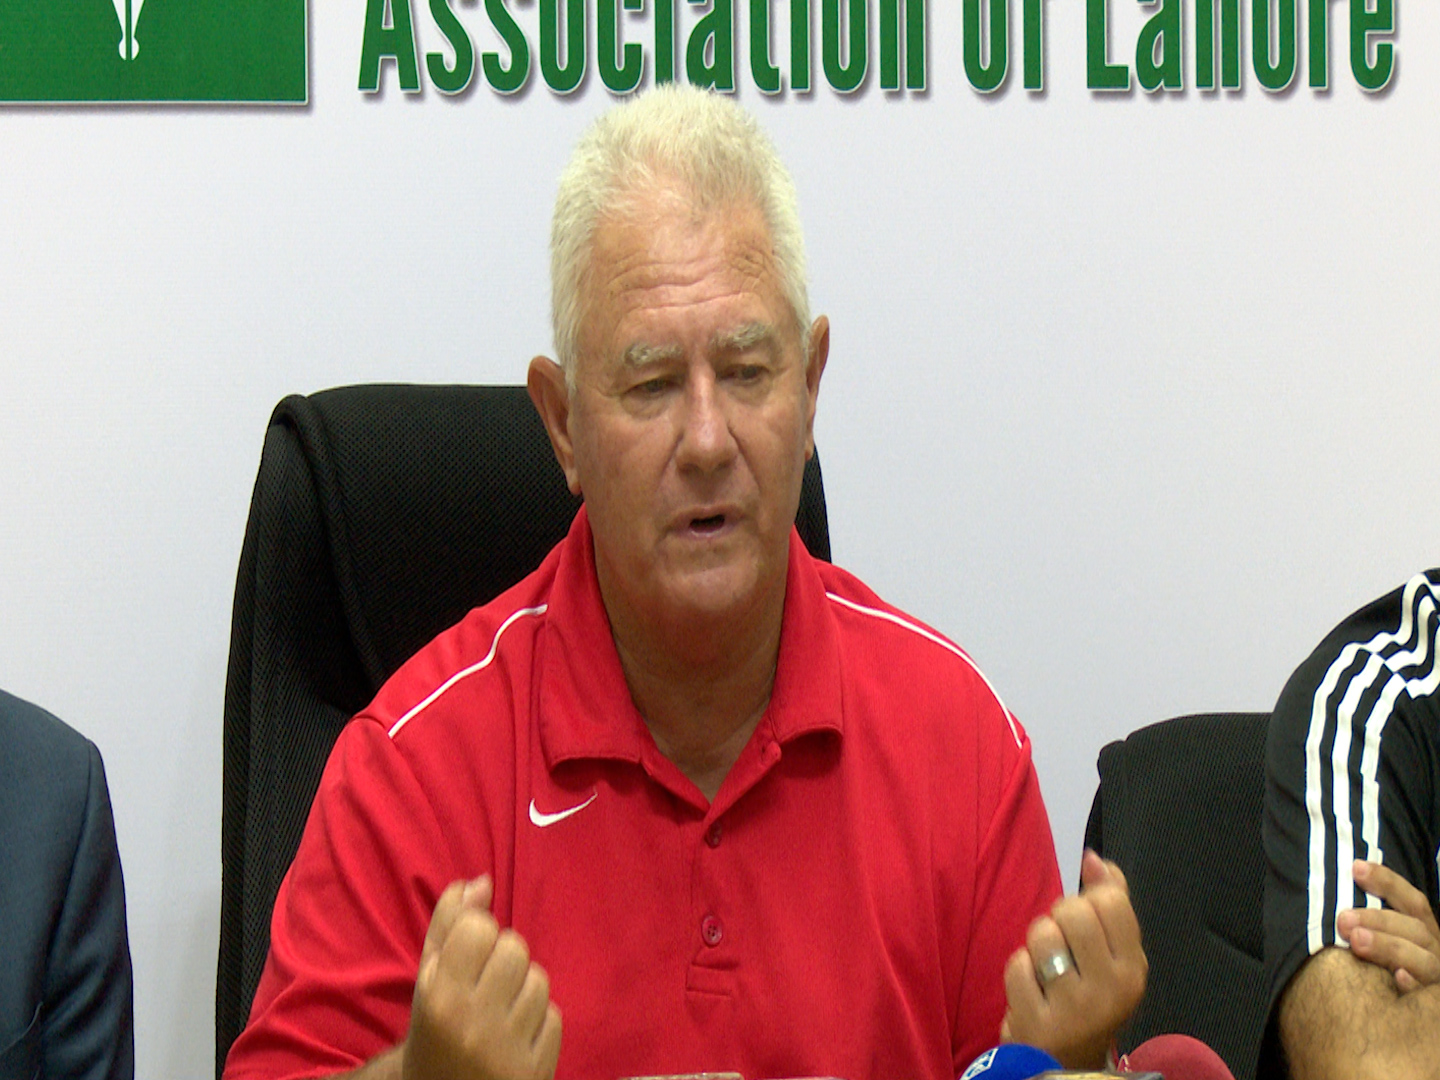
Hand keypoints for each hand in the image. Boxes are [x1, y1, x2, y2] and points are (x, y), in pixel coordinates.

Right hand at [402, 876, 562, 1079]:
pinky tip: (515, 1037)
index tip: (467, 959)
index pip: (480, 928)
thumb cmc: (433, 1029)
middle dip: (502, 962)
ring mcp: (507, 1052)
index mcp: (439, 998)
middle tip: (484, 988)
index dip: (477, 937)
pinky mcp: (536, 1073)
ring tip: (499, 1014)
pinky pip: (554, 1017)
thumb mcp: (428, 978)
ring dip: (523, 991)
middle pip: (514, 949)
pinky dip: (539, 1022)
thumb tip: (481, 881)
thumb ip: (449, 925)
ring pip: (539, 982)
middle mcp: (473, 1025)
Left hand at [1000, 851, 1146, 1068]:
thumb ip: (1110, 903)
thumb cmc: (1090, 996)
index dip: (1088, 901)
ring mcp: (1073, 1008)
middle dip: (1058, 918)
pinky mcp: (1037, 1022)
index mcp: (1133, 968)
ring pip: (1041, 934)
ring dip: (1036, 944)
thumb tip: (1094, 858)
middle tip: (1063, 945)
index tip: (1086, 922)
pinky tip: (1032, 990)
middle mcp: (1110, 989)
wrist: (1068, 1062)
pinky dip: (1019, 972)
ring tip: (1046, 967)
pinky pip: (1017, 965)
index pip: (1110, 901)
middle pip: (1072, 911)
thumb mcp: (1113, 956)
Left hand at [1338, 859, 1439, 992]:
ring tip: (1357, 941)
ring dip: (1390, 947)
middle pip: (1415, 930)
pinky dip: (1413, 984)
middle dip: (1379, 920)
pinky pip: (1427, 996)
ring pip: (1423, 960)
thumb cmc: (1384, 974)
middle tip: (1343, 919)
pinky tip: (1399, 977)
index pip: (1413, 903)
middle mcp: (1435, 953)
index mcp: (1424, 934)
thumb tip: (1339, 889)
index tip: (1355, 868)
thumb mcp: (1384, 942)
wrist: (1411, 1029)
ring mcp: (1436, 980)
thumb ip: (1370, 924)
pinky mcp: (1433, 1005)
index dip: (1387, 882)